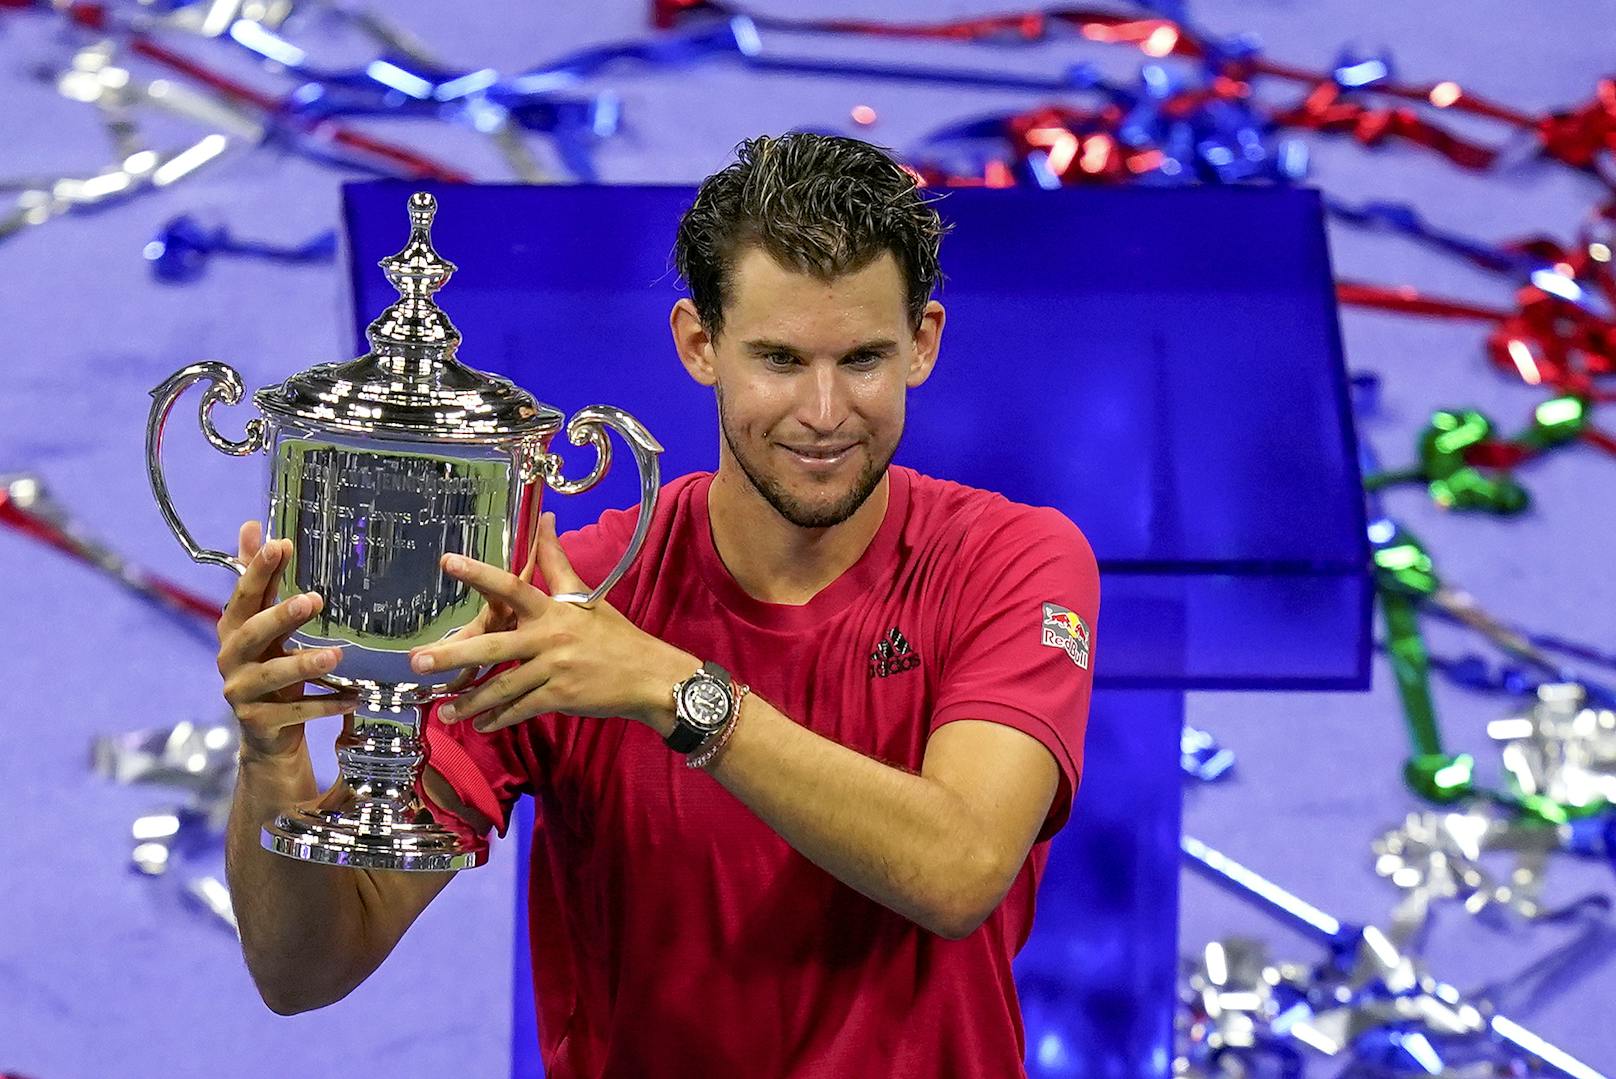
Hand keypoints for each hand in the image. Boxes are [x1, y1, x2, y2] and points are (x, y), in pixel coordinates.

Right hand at [216, 521, 358, 759]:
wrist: (267, 732)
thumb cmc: (271, 665)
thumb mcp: (266, 623)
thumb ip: (261, 580)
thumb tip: (252, 526)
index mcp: (234, 629)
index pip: (243, 595)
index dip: (258, 570)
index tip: (280, 545)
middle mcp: (231, 659)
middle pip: (251, 634)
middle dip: (280, 616)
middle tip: (315, 600)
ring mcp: (242, 692)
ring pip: (272, 675)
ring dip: (305, 664)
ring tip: (337, 655)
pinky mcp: (259, 722)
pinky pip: (294, 712)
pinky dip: (325, 705)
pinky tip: (353, 698)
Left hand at [408, 512, 692, 733]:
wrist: (648, 676)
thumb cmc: (614, 635)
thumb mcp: (585, 597)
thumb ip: (558, 562)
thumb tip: (547, 521)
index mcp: (553, 609)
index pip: (512, 587)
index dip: (480, 574)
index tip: (447, 562)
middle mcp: (550, 636)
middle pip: (494, 646)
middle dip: (454, 655)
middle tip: (418, 662)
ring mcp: (555, 668)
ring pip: (503, 686)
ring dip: (471, 701)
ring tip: (446, 713)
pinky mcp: (561, 697)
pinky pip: (522, 708)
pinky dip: (500, 719)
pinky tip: (482, 725)